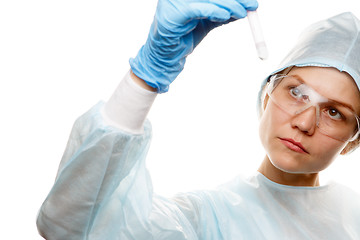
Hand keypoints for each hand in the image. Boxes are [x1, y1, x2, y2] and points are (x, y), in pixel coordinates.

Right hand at [130, 0, 257, 92]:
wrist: (166, 56)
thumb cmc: (184, 37)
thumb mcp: (208, 20)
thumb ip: (223, 12)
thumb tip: (245, 7)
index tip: (249, 0)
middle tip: (251, 5)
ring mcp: (173, 1)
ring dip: (228, 5)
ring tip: (242, 12)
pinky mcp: (172, 14)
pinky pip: (197, 9)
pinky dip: (214, 11)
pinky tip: (225, 16)